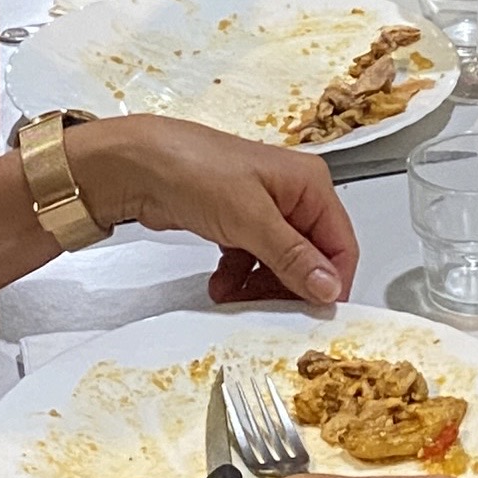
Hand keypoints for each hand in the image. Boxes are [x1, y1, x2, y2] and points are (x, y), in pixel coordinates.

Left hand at [62, 115, 358, 305]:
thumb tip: (328, 287)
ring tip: (239, 299)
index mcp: (309, 184)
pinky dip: (240, 278)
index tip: (315, 313)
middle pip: (310, 258)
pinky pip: (252, 260)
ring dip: (261, 287)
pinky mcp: (237, 222)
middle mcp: (292, 195)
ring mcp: (263, 210)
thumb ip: (293, 257)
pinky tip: (222, 287)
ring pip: (280, 263)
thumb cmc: (193, 168)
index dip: (330, 282)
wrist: (138, 164)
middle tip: (272, 311)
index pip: (340, 244)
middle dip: (290, 287)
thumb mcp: (251, 218)